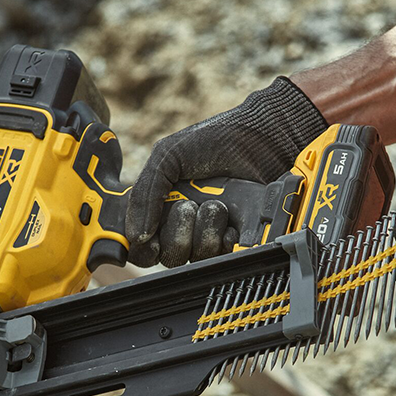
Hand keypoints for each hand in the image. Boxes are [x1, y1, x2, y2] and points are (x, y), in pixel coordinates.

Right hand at [125, 77, 327, 266]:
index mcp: (163, 206)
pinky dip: (224, 239)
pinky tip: (231, 221)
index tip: (148, 239)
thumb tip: (134, 235)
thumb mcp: (167, 157)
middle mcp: (185, 223)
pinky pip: (223, 256)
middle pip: (168, 256)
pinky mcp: (237, 237)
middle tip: (189, 206)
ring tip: (216, 205)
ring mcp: (211, 232)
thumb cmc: (215, 140)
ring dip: (204, 232)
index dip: (143, 247)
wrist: (261, 138)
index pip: (144, 244)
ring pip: (196, 257)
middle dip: (177, 233)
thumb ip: (144, 193)